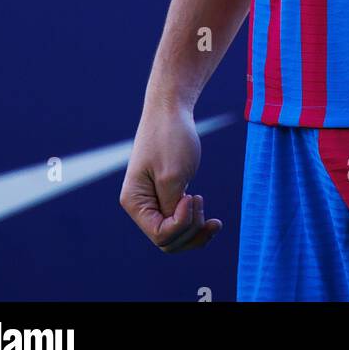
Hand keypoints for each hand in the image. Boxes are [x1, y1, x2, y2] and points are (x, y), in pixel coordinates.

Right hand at [119, 99, 221, 252]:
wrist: (171, 109)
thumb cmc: (170, 138)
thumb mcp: (173, 176)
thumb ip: (172, 208)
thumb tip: (175, 231)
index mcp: (134, 201)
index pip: (159, 235)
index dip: (181, 224)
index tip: (193, 196)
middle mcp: (141, 206)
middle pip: (168, 240)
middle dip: (191, 231)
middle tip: (202, 199)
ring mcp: (154, 202)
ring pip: (176, 236)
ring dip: (196, 232)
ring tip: (214, 220)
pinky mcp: (168, 195)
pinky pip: (181, 223)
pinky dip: (197, 225)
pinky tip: (212, 220)